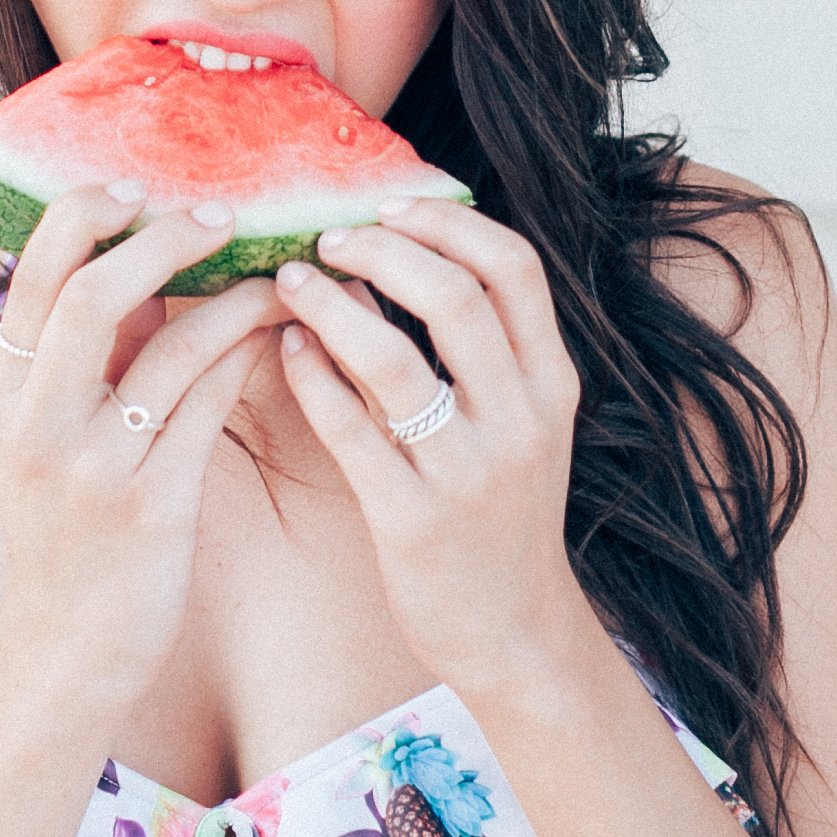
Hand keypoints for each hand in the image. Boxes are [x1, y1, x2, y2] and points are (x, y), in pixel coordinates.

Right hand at [0, 182, 284, 718]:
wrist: (66, 648)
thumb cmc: (68, 529)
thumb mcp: (49, 435)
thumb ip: (87, 354)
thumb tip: (142, 259)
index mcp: (8, 391)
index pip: (35, 273)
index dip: (85, 214)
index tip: (136, 186)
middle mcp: (39, 421)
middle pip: (87, 295)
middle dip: (157, 239)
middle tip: (215, 215)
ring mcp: (93, 465)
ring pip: (167, 348)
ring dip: (231, 297)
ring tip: (274, 271)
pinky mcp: (150, 505)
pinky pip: (208, 405)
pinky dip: (246, 355)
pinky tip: (278, 331)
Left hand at [274, 201, 588, 701]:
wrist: (516, 634)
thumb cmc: (502, 514)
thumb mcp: (521, 425)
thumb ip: (485, 351)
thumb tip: (403, 254)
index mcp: (550, 384)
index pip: (515, 268)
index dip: (448, 222)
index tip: (391, 203)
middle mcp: (519, 419)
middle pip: (455, 296)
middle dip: (382, 250)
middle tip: (328, 237)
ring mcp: (468, 472)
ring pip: (395, 360)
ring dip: (333, 306)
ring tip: (291, 281)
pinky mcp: (414, 521)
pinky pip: (351, 431)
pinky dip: (312, 378)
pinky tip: (286, 349)